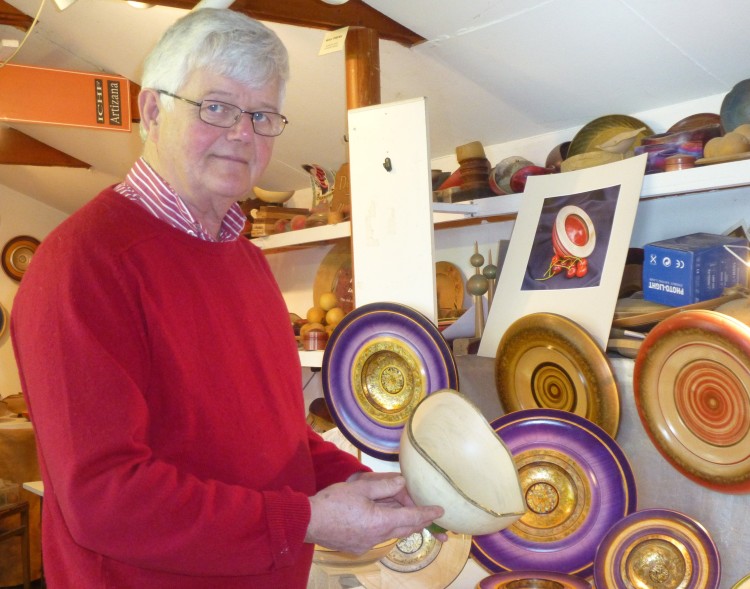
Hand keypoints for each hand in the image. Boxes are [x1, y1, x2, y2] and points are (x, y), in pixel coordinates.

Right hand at [305, 472, 443, 553]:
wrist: (308, 521)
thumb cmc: (332, 502)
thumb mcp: (360, 488)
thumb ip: (384, 485)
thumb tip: (402, 482)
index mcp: (380, 521)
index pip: (411, 518)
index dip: (427, 513)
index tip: (440, 511)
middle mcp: (377, 536)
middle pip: (405, 529)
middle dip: (419, 522)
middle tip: (431, 516)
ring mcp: (367, 543)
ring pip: (392, 533)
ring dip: (402, 523)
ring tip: (410, 514)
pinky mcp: (358, 545)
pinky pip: (379, 536)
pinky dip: (387, 526)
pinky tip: (384, 518)